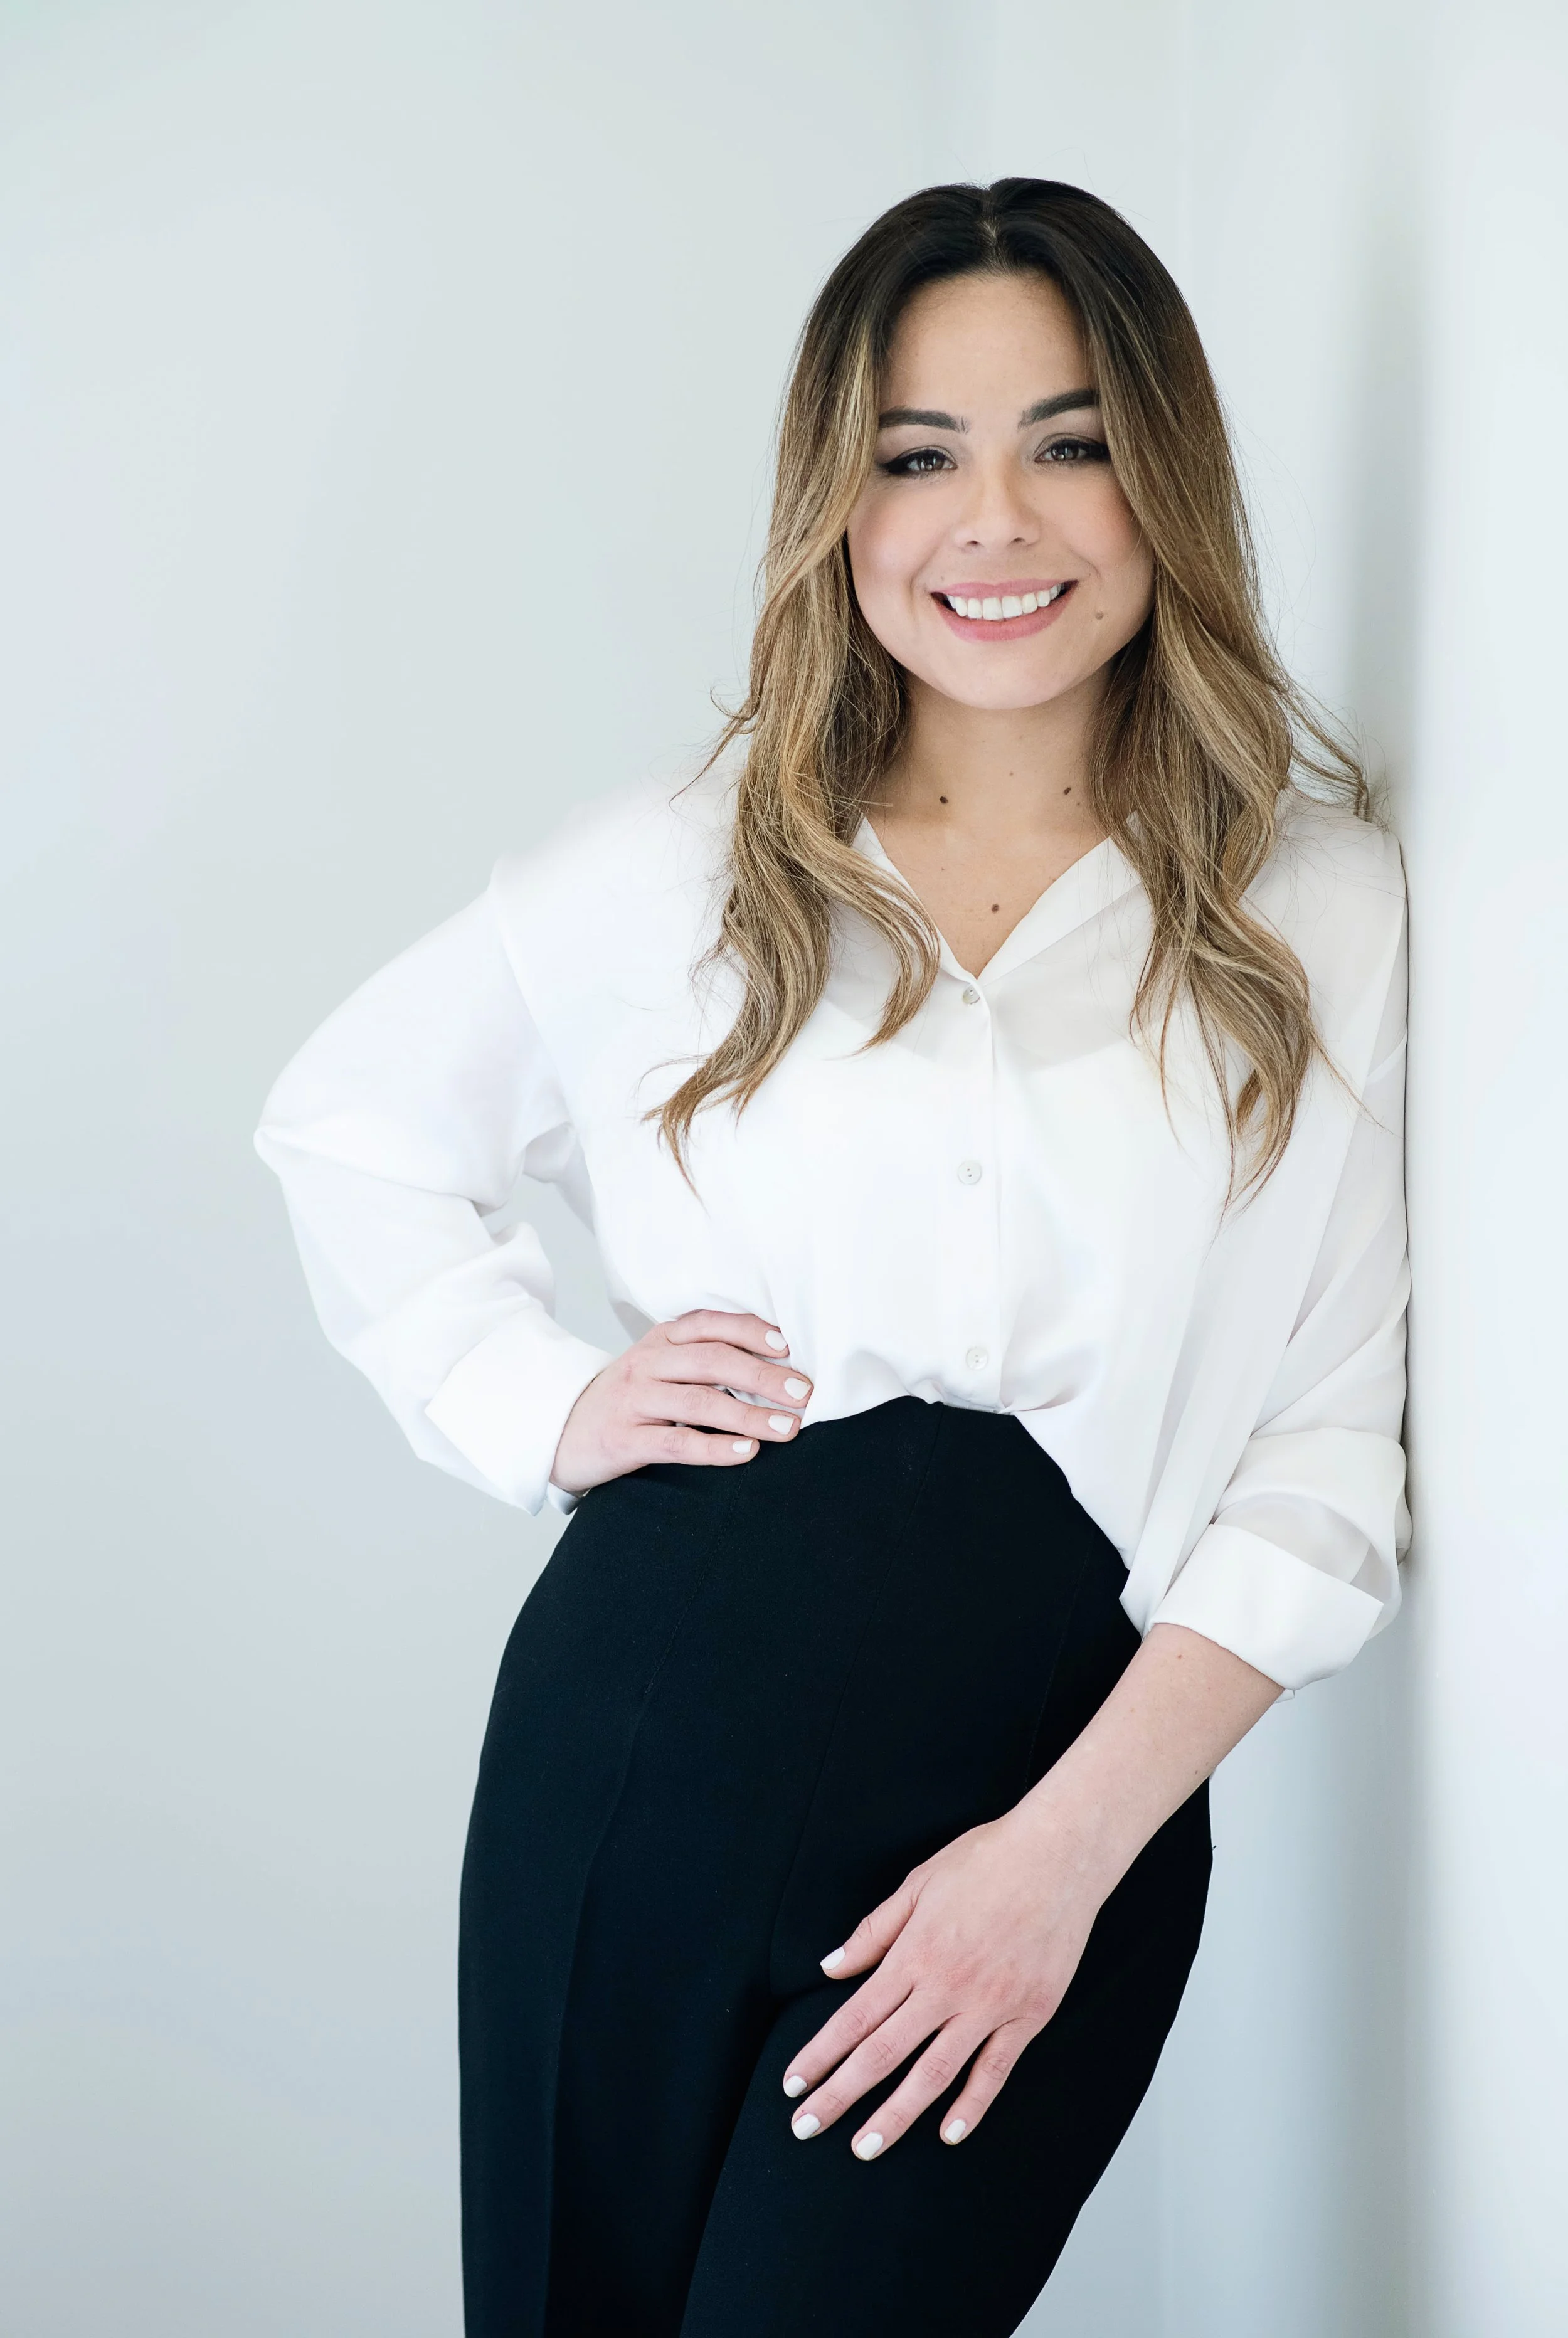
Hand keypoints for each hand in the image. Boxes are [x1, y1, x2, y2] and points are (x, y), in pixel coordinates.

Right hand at [551, 1309, 811, 1496]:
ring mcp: (634, 1401)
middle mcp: (647, 1363)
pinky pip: (677, 1442)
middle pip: (712, 1361)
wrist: (560, 1431)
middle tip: (803, 1394)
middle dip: (763, 1376)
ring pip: (700, 1401)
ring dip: (751, 1416)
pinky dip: (715, 1447)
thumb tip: (776, 1367)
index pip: (709, 1324)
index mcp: (659, 1339)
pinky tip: (747, 1453)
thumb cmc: (628, 1400)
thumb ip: (702, 1360)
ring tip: (789, 1428)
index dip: (750, 1331)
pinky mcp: (624, 1439)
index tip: (788, 1347)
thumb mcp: (658, 1367)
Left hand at [780, 1801, 1103, 2158]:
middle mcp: (947, 1986)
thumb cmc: (985, 1860)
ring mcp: (990, 2005)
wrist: (1059, 1855)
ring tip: (865, 2148)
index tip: (792, 2085)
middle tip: (805, 2129)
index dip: (821, 2054)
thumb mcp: (919, 1884)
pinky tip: (949, 2134)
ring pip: (934, 2073)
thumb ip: (874, 1931)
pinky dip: (972, 2105)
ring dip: (896, 2114)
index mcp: (915, 1953)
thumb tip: (831, 1966)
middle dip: (840, 2095)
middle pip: (883, 2053)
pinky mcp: (1029, 2014)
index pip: (855, 2017)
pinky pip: (995, 2069)